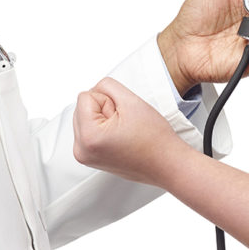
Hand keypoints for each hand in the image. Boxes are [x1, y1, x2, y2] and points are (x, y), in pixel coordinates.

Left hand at [73, 77, 188, 185]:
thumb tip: (95, 88)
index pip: (85, 96)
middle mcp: (81, 150)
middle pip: (82, 108)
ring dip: (104, 120)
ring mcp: (85, 156)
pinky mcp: (90, 158)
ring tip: (124, 132)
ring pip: (86, 118)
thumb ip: (107, 85)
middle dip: (104, 110)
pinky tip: (121, 138)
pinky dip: (104, 130)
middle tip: (126, 125)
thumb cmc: (154, 139)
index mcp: (88, 137)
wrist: (167, 163)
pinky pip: (90, 131)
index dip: (109, 101)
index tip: (124, 117)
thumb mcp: (131, 100)